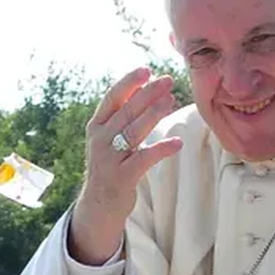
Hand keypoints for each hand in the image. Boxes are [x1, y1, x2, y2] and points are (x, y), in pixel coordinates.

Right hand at [71, 69, 181, 264]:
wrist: (98, 205)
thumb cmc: (111, 166)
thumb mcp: (109, 139)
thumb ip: (122, 117)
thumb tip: (145, 88)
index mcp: (96, 127)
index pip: (111, 98)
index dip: (128, 83)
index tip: (146, 70)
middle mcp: (100, 140)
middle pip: (126, 111)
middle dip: (148, 94)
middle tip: (167, 80)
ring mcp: (109, 158)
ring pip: (134, 131)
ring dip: (154, 114)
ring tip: (171, 101)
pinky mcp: (122, 177)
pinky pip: (144, 159)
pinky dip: (162, 149)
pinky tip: (178, 143)